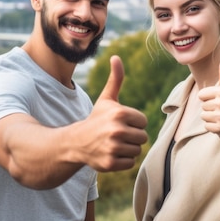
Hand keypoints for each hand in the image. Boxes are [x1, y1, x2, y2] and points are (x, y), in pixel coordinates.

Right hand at [81, 55, 147, 170]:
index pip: (143, 121)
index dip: (133, 122)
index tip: (120, 122)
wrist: (77, 141)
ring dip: (128, 148)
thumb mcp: (107, 99)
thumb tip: (116, 57)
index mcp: (120, 113)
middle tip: (117, 134)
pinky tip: (111, 153)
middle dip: (132, 136)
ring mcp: (113, 148)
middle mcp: (117, 130)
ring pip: (137, 150)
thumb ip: (116, 79)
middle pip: (142, 137)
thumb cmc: (96, 118)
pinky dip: (123, 160)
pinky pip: (130, 163)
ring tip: (114, 143)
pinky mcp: (111, 163)